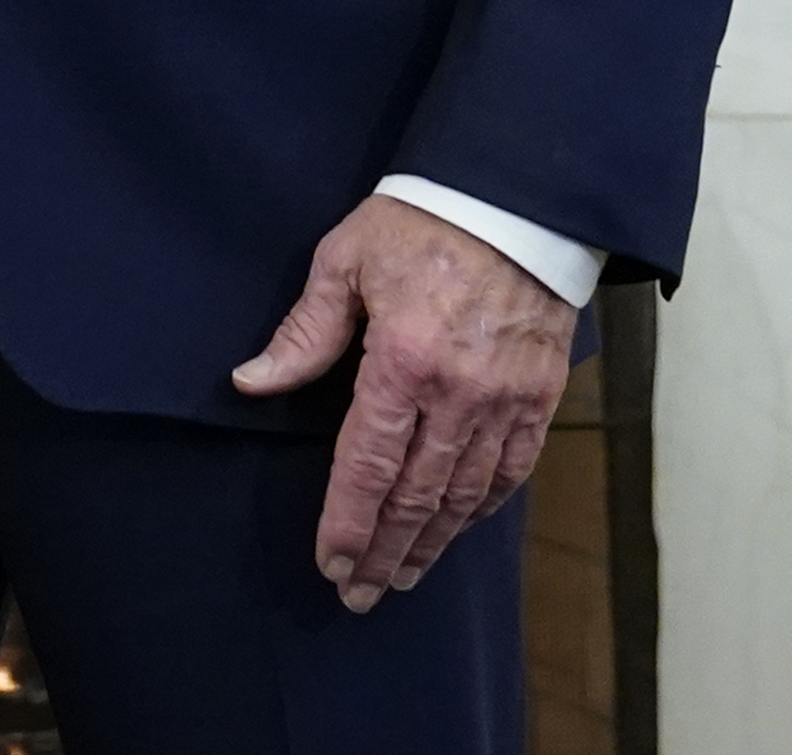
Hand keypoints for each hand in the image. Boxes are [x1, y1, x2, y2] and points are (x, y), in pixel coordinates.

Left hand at [229, 194, 573, 611]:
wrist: (516, 199)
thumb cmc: (420, 222)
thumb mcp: (345, 261)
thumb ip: (303, 333)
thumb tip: (251, 382)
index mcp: (403, 360)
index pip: (368, 465)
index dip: (348, 522)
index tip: (330, 563)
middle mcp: (459, 392)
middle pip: (417, 495)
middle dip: (384, 551)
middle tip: (358, 594)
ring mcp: (506, 399)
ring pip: (466, 494)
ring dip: (432, 542)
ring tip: (402, 575)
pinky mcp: (540, 396)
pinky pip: (512, 469)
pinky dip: (483, 507)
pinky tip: (459, 528)